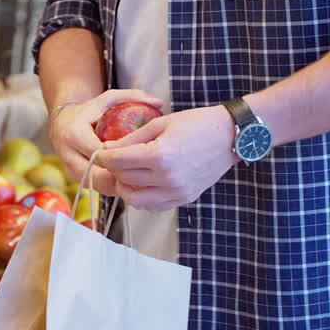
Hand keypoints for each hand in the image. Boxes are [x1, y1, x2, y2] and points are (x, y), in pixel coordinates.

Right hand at [48, 89, 164, 195]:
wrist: (63, 123)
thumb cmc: (89, 110)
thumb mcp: (108, 99)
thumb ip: (133, 97)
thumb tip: (159, 103)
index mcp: (74, 134)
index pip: (99, 153)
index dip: (121, 157)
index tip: (141, 153)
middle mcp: (68, 155)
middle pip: (98, 173)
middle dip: (122, 174)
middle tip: (145, 170)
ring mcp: (70, 170)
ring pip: (98, 185)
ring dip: (119, 184)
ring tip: (140, 177)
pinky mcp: (75, 179)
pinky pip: (97, 188)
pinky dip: (114, 186)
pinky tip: (131, 180)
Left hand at [98, 105, 237, 211]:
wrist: (230, 136)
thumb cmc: (196, 124)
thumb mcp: (160, 123)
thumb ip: (131, 138)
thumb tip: (106, 149)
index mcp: (160, 155)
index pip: (117, 162)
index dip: (103, 157)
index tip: (100, 152)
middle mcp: (168, 178)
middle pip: (123, 179)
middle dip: (112, 169)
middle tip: (112, 160)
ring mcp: (177, 191)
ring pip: (134, 199)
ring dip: (125, 186)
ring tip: (126, 173)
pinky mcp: (184, 199)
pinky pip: (153, 205)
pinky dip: (142, 197)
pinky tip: (142, 183)